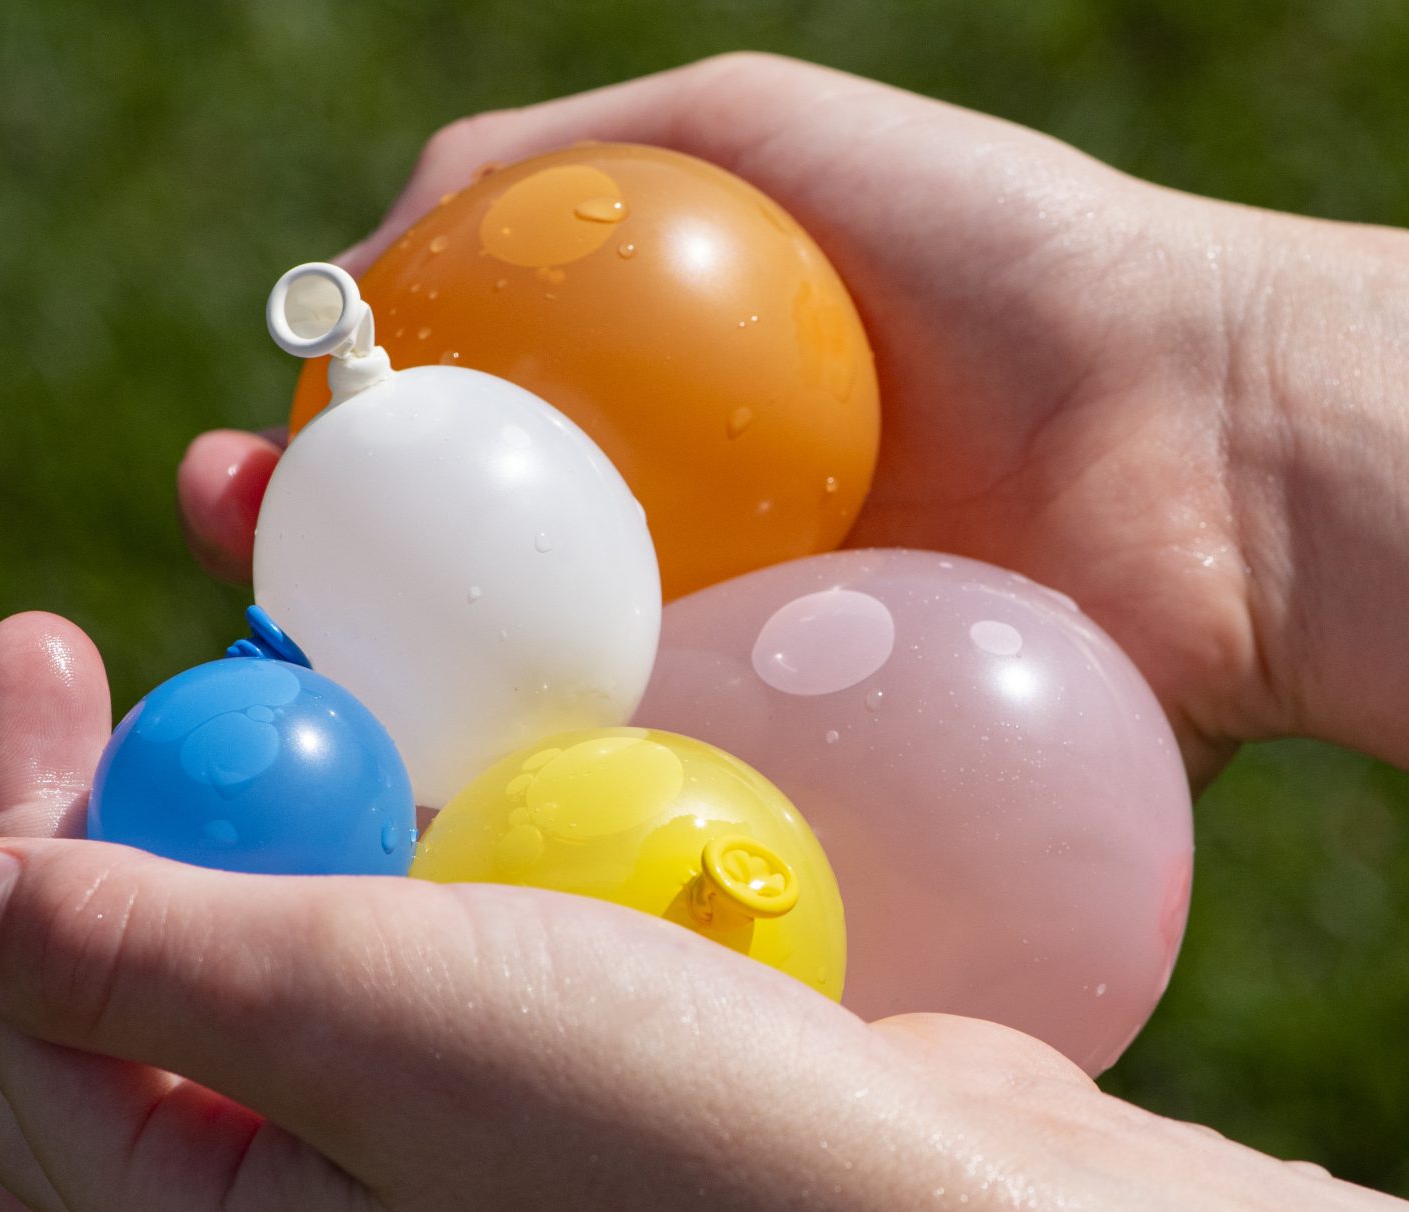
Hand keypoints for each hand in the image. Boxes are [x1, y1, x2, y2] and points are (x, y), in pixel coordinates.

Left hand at [0, 614, 1408, 1211]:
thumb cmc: (676, 1143)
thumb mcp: (368, 1026)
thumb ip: (137, 961)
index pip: (18, 1022)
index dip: (1, 819)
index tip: (33, 643)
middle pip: (115, 1017)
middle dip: (95, 825)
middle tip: (95, 657)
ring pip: (258, 999)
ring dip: (238, 843)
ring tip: (241, 698)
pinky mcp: (521, 1153)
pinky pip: (390, 999)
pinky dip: (365, 887)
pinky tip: (396, 795)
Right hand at [178, 53, 1407, 784]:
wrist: (1198, 441)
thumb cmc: (998, 264)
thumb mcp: (750, 140)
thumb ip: (549, 174)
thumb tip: (364, 253)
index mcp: (635, 451)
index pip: (433, 478)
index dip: (319, 485)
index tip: (240, 485)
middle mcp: (659, 578)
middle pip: (458, 621)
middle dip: (326, 627)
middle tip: (247, 616)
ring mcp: (721, 695)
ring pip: (532, 740)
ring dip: (410, 751)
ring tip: (310, 742)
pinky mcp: (792, 798)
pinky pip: (650, 824)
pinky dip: (552, 835)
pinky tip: (453, 843)